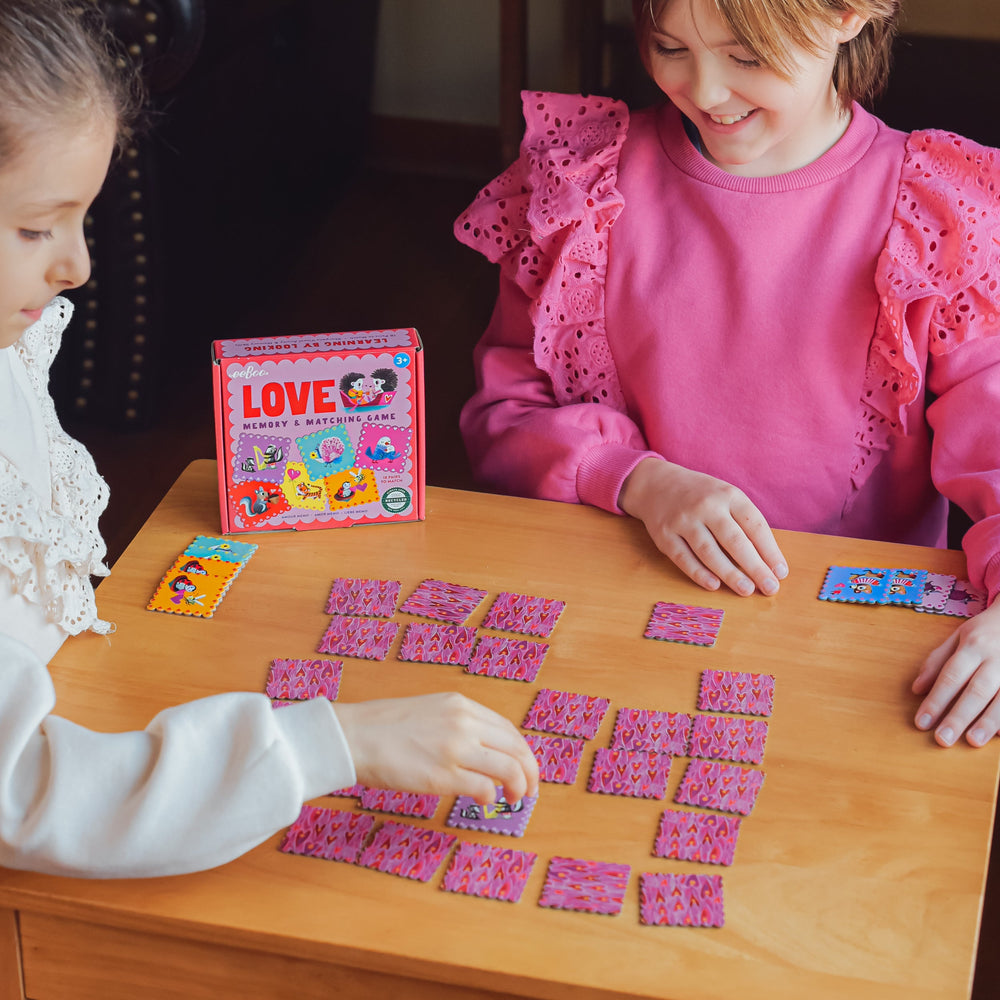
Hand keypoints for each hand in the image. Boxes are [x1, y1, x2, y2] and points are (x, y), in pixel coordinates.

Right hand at [335, 692, 539, 803]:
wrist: (352, 736)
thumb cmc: (382, 728)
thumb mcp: (429, 711)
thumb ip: (456, 725)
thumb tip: (479, 751)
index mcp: (461, 705)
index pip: (507, 730)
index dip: (521, 752)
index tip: (524, 767)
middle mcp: (464, 722)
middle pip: (516, 749)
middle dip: (530, 772)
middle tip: (530, 790)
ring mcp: (455, 748)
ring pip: (509, 769)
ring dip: (519, 787)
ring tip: (515, 799)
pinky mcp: (443, 775)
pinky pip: (485, 788)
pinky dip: (490, 797)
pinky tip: (484, 802)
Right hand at [618, 457, 787, 595]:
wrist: (657, 484)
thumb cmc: (701, 496)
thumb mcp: (726, 497)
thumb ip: (744, 523)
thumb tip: (766, 561)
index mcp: (728, 495)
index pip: (755, 525)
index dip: (770, 551)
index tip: (780, 572)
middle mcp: (706, 506)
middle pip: (734, 541)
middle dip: (755, 567)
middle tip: (770, 588)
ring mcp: (683, 520)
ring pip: (709, 551)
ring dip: (730, 574)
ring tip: (746, 590)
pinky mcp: (664, 535)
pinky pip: (684, 558)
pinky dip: (699, 573)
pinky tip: (714, 585)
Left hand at [913, 599, 999, 745]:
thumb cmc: (987, 631)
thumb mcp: (959, 636)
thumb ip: (937, 661)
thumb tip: (916, 689)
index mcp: (974, 645)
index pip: (950, 676)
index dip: (935, 700)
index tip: (921, 723)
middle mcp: (997, 657)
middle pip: (976, 690)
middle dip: (959, 716)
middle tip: (943, 739)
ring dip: (988, 722)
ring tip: (973, 741)